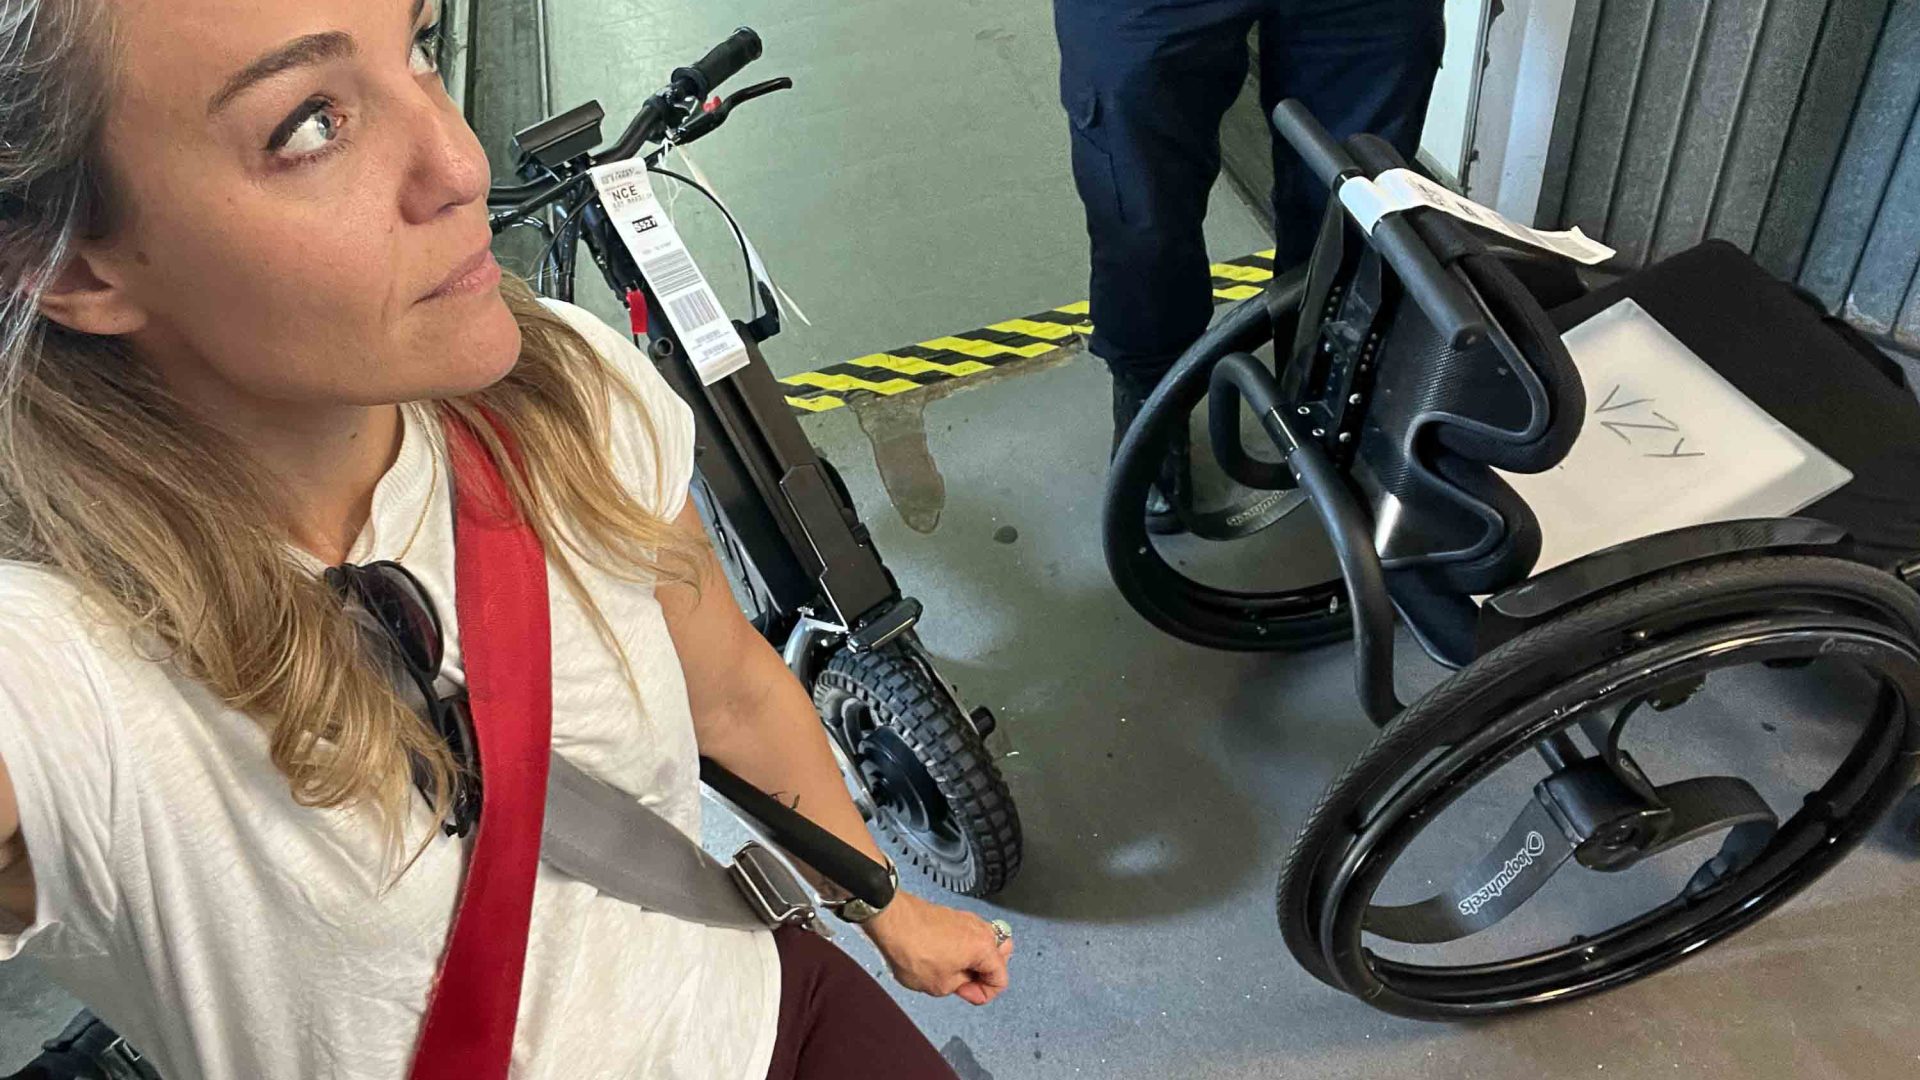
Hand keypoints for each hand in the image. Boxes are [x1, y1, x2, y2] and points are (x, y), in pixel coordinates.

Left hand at [861, 892, 1011, 1004]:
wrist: (891, 921)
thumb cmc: (913, 951)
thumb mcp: (939, 985)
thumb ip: (961, 987)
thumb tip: (966, 982)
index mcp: (985, 948)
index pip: (1001, 978)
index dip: (983, 993)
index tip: (965, 994)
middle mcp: (981, 929)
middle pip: (1002, 954)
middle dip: (986, 972)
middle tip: (965, 982)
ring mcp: (966, 919)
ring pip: (985, 942)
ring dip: (974, 959)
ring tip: (952, 971)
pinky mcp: (952, 915)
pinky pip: (968, 935)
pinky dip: (962, 948)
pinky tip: (942, 957)